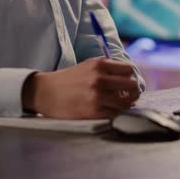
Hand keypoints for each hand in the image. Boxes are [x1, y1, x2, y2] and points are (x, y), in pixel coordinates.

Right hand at [21, 57, 140, 118]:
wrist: (45, 92)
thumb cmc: (69, 79)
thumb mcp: (88, 65)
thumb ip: (108, 68)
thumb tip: (129, 76)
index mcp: (100, 65)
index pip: (130, 70)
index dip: (132, 77)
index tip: (129, 83)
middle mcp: (100, 78)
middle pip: (132, 86)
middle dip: (133, 92)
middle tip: (129, 96)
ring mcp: (97, 96)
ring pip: (127, 102)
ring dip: (127, 104)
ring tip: (121, 105)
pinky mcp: (93, 111)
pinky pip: (115, 114)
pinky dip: (116, 113)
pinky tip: (111, 111)